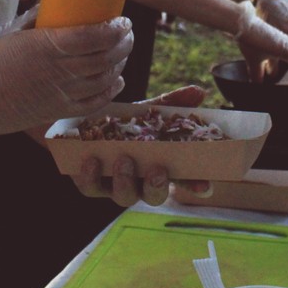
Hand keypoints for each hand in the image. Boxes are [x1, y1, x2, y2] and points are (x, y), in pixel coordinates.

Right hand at [0, 17, 133, 139]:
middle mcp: (58, 71)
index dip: (114, 29)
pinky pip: (93, 104)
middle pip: (104, 58)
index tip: (122, 20)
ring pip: (103, 80)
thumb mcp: (16, 31)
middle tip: (127, 33)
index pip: (93, 37)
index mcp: (46, 46)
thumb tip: (63, 3)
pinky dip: (110, 91)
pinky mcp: (57, 112)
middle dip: (123, 43)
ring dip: (120, 64)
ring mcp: (60, 95)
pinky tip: (117, 79)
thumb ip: (43, 20)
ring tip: (123, 51)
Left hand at [71, 85, 209, 207]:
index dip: (195, 185)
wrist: (82, 121)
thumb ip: (170, 103)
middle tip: (157, 170)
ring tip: (124, 159)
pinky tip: (91, 160)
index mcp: (160, 166)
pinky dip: (90, 177)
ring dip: (125, 181)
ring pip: (123, 196)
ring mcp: (114, 184)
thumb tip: (198, 92)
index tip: (205, 185)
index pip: (184, 181)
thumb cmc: (123, 122)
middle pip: (154, 195)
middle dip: (157, 186)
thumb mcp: (146, 111)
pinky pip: (90, 188)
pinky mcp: (88, 182)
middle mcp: (140, 181)